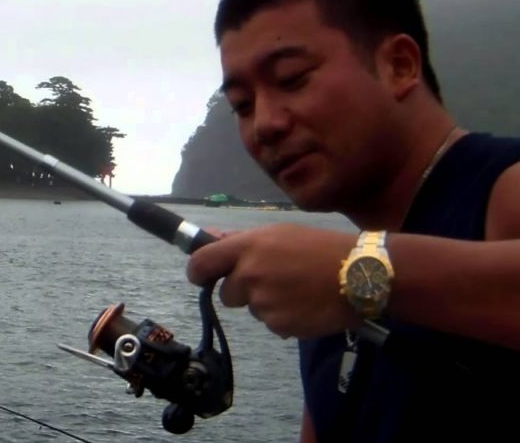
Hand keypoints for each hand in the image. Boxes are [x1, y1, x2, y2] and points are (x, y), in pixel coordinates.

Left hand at [186, 223, 360, 338]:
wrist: (361, 274)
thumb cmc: (320, 248)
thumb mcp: (279, 233)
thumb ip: (240, 240)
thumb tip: (208, 237)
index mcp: (247, 247)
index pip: (200, 263)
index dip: (198, 272)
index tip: (203, 277)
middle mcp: (250, 275)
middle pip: (227, 293)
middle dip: (243, 290)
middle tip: (273, 280)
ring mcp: (264, 302)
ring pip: (252, 309)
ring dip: (266, 304)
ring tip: (296, 290)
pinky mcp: (279, 325)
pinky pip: (272, 324)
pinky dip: (285, 318)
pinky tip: (305, 305)